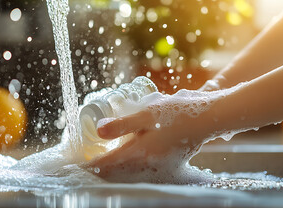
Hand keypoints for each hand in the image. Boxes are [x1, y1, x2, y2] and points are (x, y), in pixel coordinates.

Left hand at [85, 91, 214, 182]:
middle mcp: (147, 163)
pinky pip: (138, 166)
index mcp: (140, 152)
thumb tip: (98, 131)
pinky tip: (124, 151)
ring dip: (111, 165)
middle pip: (115, 171)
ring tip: (99, 157)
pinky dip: (126, 162)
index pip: (107, 165)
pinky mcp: (166, 161)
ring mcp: (158, 164)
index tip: (75, 164)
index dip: (89, 165)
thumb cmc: (177, 112)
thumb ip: (122, 124)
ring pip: (127, 170)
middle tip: (84, 160)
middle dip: (98, 167)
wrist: (208, 117)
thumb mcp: (147, 113)